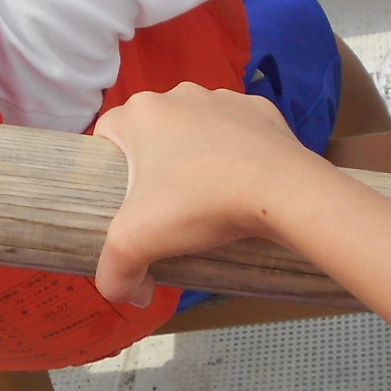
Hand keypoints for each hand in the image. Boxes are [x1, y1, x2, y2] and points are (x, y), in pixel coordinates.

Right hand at [92, 85, 320, 307]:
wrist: (283, 191)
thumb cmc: (200, 205)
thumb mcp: (136, 244)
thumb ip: (114, 274)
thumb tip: (130, 296)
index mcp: (142, 112)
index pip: (107, 135)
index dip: (109, 169)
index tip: (125, 203)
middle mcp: (179, 94)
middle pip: (153, 134)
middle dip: (155, 167)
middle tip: (167, 209)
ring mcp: (224, 97)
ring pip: (196, 130)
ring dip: (196, 157)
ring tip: (209, 200)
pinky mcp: (261, 110)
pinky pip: (238, 132)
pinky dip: (236, 154)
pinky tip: (244, 183)